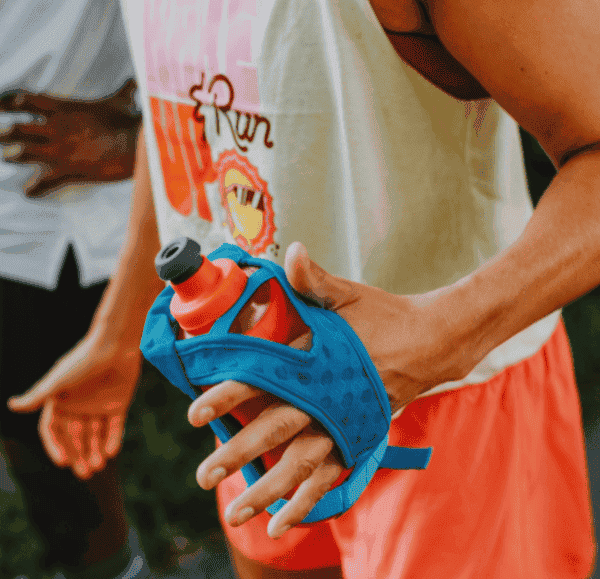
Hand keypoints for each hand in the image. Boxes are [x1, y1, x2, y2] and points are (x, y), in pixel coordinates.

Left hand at [0, 79, 140, 196]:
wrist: (136, 144)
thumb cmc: (128, 122)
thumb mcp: (123, 101)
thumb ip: (124, 90)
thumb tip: (135, 81)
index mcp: (64, 109)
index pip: (25, 101)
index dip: (9, 102)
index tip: (0, 105)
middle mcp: (56, 129)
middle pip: (17, 129)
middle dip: (4, 134)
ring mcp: (60, 151)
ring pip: (22, 154)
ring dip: (12, 156)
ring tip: (7, 157)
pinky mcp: (69, 171)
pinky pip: (45, 182)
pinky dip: (35, 189)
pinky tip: (29, 193)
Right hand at [7, 330, 141, 478]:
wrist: (115, 345)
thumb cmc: (83, 360)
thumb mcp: (58, 380)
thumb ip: (38, 396)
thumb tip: (12, 405)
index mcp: (60, 402)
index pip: (54, 431)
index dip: (57, 447)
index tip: (63, 462)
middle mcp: (78, 406)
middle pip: (76, 437)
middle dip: (79, 455)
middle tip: (85, 473)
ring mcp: (99, 406)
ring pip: (95, 436)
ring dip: (96, 451)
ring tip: (98, 466)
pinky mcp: (118, 405)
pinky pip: (114, 427)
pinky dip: (113, 440)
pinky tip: (112, 452)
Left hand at [189, 242, 473, 538]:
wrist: (433, 341)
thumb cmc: (385, 315)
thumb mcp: (349, 294)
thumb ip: (313, 280)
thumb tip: (291, 250)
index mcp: (319, 358)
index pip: (267, 377)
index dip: (231, 393)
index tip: (196, 411)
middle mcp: (328, 395)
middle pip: (279, 427)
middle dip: (240, 451)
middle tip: (205, 474)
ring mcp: (346, 421)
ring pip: (303, 461)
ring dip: (269, 488)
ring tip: (238, 513)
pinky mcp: (359, 437)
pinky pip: (333, 474)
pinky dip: (309, 499)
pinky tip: (286, 522)